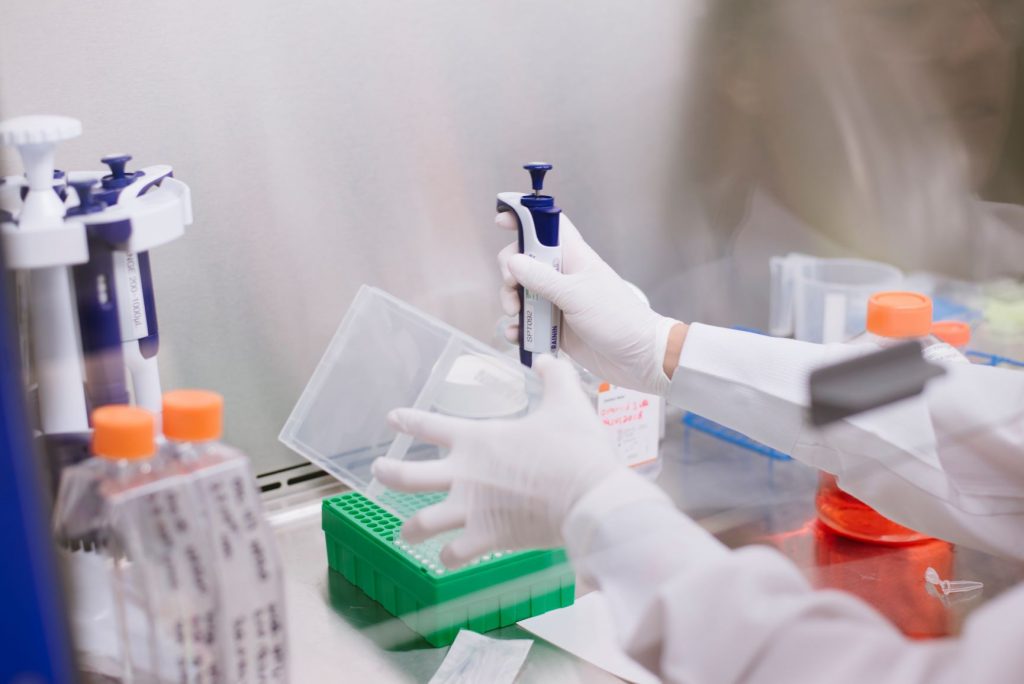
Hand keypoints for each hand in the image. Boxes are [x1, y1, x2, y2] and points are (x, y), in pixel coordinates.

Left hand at [372, 356, 622, 567]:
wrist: (589, 498)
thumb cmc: (577, 450)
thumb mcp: (568, 403)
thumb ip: (555, 378)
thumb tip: (549, 359)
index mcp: (477, 439)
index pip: (429, 425)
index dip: (407, 420)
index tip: (393, 418)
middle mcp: (464, 474)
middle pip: (407, 476)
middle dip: (388, 473)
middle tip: (378, 471)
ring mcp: (471, 510)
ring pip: (422, 523)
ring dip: (410, 529)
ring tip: (404, 534)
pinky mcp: (487, 538)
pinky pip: (454, 553)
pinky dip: (448, 557)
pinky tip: (446, 558)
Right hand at [497, 211, 684, 394]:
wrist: (636, 357)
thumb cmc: (616, 318)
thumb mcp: (576, 295)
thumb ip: (542, 278)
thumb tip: (513, 262)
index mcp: (573, 258)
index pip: (547, 227)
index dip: (525, 219)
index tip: (502, 222)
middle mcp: (563, 276)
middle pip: (524, 260)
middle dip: (510, 271)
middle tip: (512, 286)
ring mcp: (557, 301)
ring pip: (522, 292)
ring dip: (511, 300)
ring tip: (514, 314)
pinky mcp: (554, 327)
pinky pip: (528, 322)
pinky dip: (518, 328)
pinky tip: (516, 335)